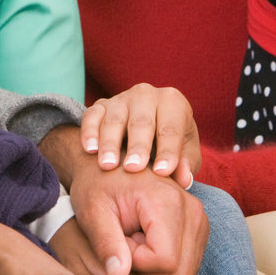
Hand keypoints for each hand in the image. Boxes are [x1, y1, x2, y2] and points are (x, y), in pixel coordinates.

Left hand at [68, 160, 208, 274]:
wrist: (110, 163)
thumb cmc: (96, 186)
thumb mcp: (92, 211)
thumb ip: (105, 243)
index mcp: (168, 200)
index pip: (165, 261)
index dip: (135, 263)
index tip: (117, 241)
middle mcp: (192, 209)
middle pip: (179, 274)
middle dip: (147, 271)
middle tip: (123, 244)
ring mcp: (199, 219)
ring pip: (185, 274)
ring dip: (154, 269)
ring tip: (132, 241)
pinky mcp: (199, 227)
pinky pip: (186, 266)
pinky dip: (164, 265)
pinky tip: (144, 242)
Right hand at [80, 83, 200, 185]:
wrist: (146, 128)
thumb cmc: (169, 141)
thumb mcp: (185, 151)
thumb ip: (186, 163)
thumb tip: (184, 179)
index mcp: (173, 102)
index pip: (171, 128)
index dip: (168, 150)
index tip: (162, 172)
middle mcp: (147, 95)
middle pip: (142, 122)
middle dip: (138, 146)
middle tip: (133, 168)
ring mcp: (121, 99)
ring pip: (114, 120)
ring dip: (110, 143)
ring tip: (108, 166)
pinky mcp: (101, 105)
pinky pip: (92, 116)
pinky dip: (89, 132)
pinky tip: (90, 150)